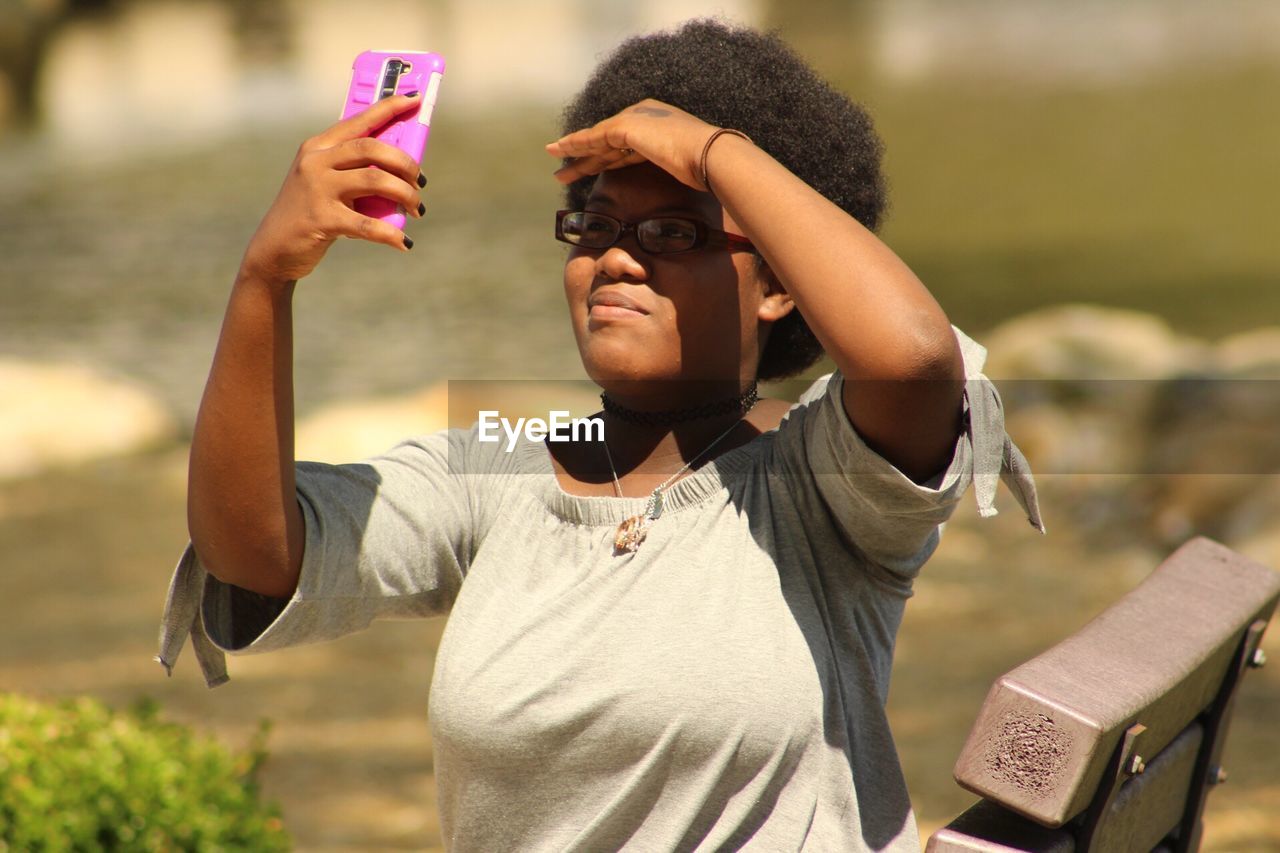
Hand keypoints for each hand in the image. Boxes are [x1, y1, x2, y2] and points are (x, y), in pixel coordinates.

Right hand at [240, 94, 426, 286]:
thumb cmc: (312, 213)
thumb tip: (403, 172)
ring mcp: (317, 189)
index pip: (359, 119)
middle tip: (421, 181)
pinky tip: (404, 242)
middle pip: (372, 148)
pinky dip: (392, 234)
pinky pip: (368, 225)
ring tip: (417, 209)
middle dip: (405, 163)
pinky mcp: (321, 219)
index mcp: (319, 147)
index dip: (389, 108)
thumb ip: (355, 172)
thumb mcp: (327, 183)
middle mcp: (315, 162)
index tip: (415, 99)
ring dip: (406, 195)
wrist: (275, 248)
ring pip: (375, 181)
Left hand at [546, 99, 718, 190]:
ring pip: (597, 138)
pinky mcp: (626, 128)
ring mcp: (635, 119)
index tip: (591, 167)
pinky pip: (594, 137)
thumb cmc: (706, 167)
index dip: (606, 156)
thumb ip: (672, 166)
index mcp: (658, 123)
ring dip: (573, 150)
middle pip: (608, 141)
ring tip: (553, 159)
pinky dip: (577, 143)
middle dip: (585, 154)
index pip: (625, 143)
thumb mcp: (684, 165)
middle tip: (565, 166)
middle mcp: (644, 115)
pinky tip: (561, 150)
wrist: (712, 156)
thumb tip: (679, 180)